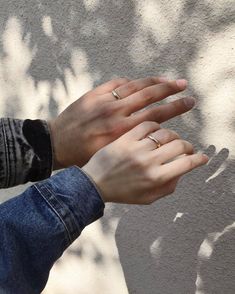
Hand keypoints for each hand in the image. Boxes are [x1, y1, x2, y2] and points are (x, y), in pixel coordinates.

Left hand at [49, 77, 194, 168]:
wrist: (57, 144)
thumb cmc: (84, 155)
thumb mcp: (111, 155)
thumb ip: (132, 144)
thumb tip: (152, 135)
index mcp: (122, 131)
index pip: (155, 115)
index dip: (175, 107)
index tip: (189, 102)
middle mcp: (116, 112)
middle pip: (149, 95)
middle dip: (170, 90)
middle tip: (185, 86)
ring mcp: (104, 100)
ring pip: (135, 85)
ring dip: (154, 81)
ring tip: (168, 80)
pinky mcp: (94, 94)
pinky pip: (116, 83)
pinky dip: (130, 82)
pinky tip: (139, 82)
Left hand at [82, 122, 207, 203]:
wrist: (94, 182)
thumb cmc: (121, 192)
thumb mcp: (147, 199)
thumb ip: (168, 187)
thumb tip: (182, 172)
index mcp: (156, 178)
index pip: (187, 163)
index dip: (199, 159)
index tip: (202, 157)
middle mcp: (148, 161)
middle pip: (179, 144)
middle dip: (188, 146)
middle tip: (186, 148)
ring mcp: (136, 147)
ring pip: (165, 132)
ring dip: (172, 135)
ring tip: (169, 139)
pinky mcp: (125, 137)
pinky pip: (147, 125)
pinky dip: (155, 126)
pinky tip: (154, 131)